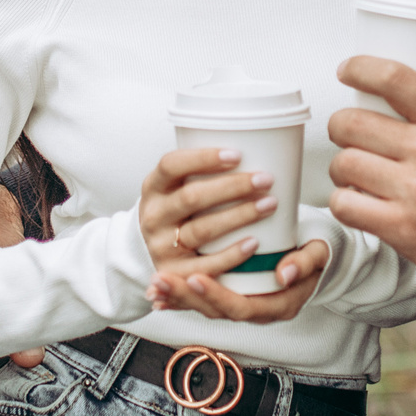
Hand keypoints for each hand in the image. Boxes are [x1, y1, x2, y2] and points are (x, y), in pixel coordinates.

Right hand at [140, 146, 279, 295]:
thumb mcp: (174, 186)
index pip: (172, 165)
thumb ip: (199, 171)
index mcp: (154, 186)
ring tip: (269, 204)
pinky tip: (254, 242)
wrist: (146, 250)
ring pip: (202, 229)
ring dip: (239, 216)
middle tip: (265, 179)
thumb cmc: (176, 210)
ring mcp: (161, 246)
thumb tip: (251, 143)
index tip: (237, 154)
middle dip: (232, 187)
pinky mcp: (174, 273)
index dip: (203, 158)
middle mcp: (154, 215)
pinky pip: (206, 265)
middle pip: (192, 197)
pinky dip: (232, 254)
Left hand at [150, 238, 330, 321]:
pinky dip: (182, 298)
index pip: (242, 307)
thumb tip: (285, 273)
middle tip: (161, 280)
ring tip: (155, 286)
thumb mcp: (319, 254)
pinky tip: (159, 293)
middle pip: (217, 311)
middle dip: (187, 297)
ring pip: (206, 308)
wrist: (318, 259)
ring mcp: (244, 304)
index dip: (218, 295)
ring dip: (179, 298)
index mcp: (278, 305)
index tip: (197, 278)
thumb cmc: (317, 254)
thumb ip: (305, 262)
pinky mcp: (232, 296)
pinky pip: (204, 301)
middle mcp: (258, 310)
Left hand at [327, 57, 415, 291]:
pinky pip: (346, 206)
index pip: (396, 81)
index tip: (348, 71)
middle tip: (346, 132)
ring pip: (345, 164)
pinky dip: (344, 202)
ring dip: (342, 167)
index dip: (361, 69)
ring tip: (353, 171)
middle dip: (341, 125)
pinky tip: (357, 200)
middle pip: (354, 123)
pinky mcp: (403, 229)